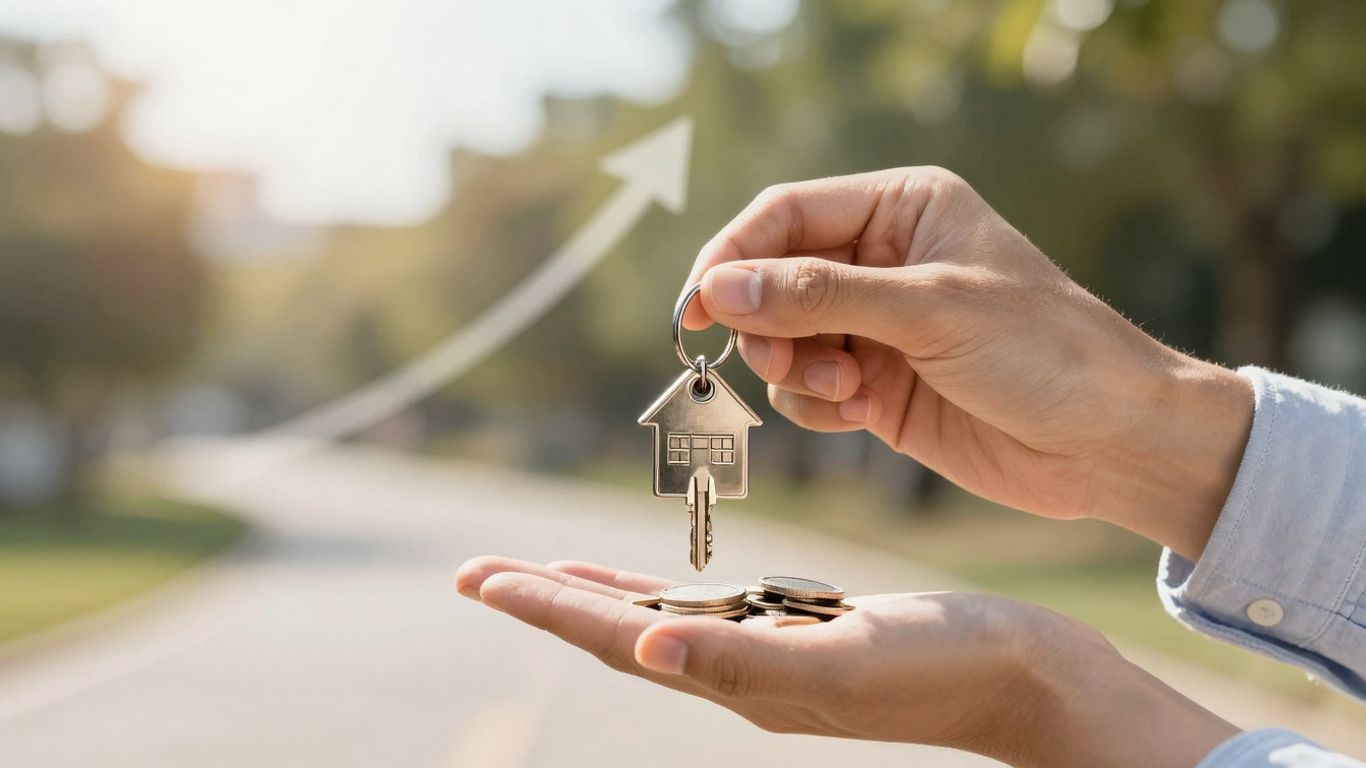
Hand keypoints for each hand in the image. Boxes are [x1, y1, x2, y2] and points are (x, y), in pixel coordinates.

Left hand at [456, 556, 1237, 767]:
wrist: (1028, 678)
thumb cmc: (953, 661)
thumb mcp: (847, 656)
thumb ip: (745, 659)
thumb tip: (647, 653)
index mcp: (741, 680)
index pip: (619, 638)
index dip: (546, 606)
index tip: (479, 576)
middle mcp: (740, 677)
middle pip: (618, 634)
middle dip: (546, 601)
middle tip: (477, 573)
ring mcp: (769, 662)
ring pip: (654, 626)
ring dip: (592, 599)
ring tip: (538, 576)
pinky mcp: (800, 640)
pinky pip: (705, 616)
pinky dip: (659, 596)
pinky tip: (650, 588)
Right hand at [684, 168, 1253, 558]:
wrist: (1110, 442)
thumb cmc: (1044, 351)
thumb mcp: (928, 310)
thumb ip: (819, 295)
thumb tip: (718, 287)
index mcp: (902, 209)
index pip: (786, 216)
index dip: (733, 257)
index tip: (696, 306)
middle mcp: (882, 262)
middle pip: (772, 279)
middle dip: (765, 323)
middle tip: (777, 358)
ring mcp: (876, 329)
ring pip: (782, 340)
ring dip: (795, 371)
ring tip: (848, 392)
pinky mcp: (876, 389)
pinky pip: (806, 390)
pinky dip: (816, 406)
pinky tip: (863, 415)